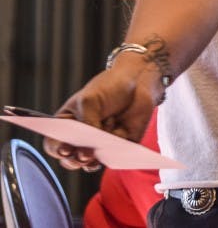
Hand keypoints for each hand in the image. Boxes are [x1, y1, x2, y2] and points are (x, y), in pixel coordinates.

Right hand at [42, 58, 160, 171]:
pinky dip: (116, 154)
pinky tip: (119, 145)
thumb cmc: (108, 88)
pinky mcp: (118, 148)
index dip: (57, 149)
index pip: (54, 144)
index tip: (64, 149)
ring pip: (91, 163)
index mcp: (67, 126)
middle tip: (83, 155)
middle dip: (75, 160)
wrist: (137, 82)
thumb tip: (89, 145)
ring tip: (95, 156)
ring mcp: (99, 145)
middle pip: (70, 159)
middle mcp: (81, 139)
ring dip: (93, 162)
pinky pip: (116, 158)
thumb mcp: (90, 100)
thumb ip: (87, 121)